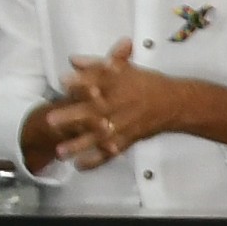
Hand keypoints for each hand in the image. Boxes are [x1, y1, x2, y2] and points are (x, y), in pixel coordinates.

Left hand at [24, 41, 226, 169]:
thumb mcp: (126, 68)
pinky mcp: (128, 139)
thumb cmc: (147, 84)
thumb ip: (98, 64)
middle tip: (51, 120)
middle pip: (95, 110)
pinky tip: (80, 166)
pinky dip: (96, 160)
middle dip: (74, 116)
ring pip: (99, 136)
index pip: (99, 80)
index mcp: (119, 84)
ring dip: (80, 144)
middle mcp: (120, 104)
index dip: (82, 80)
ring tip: (61, 151)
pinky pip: (111, 152)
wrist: (175, 103)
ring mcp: (124, 124)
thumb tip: (73, 59)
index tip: (63, 81)